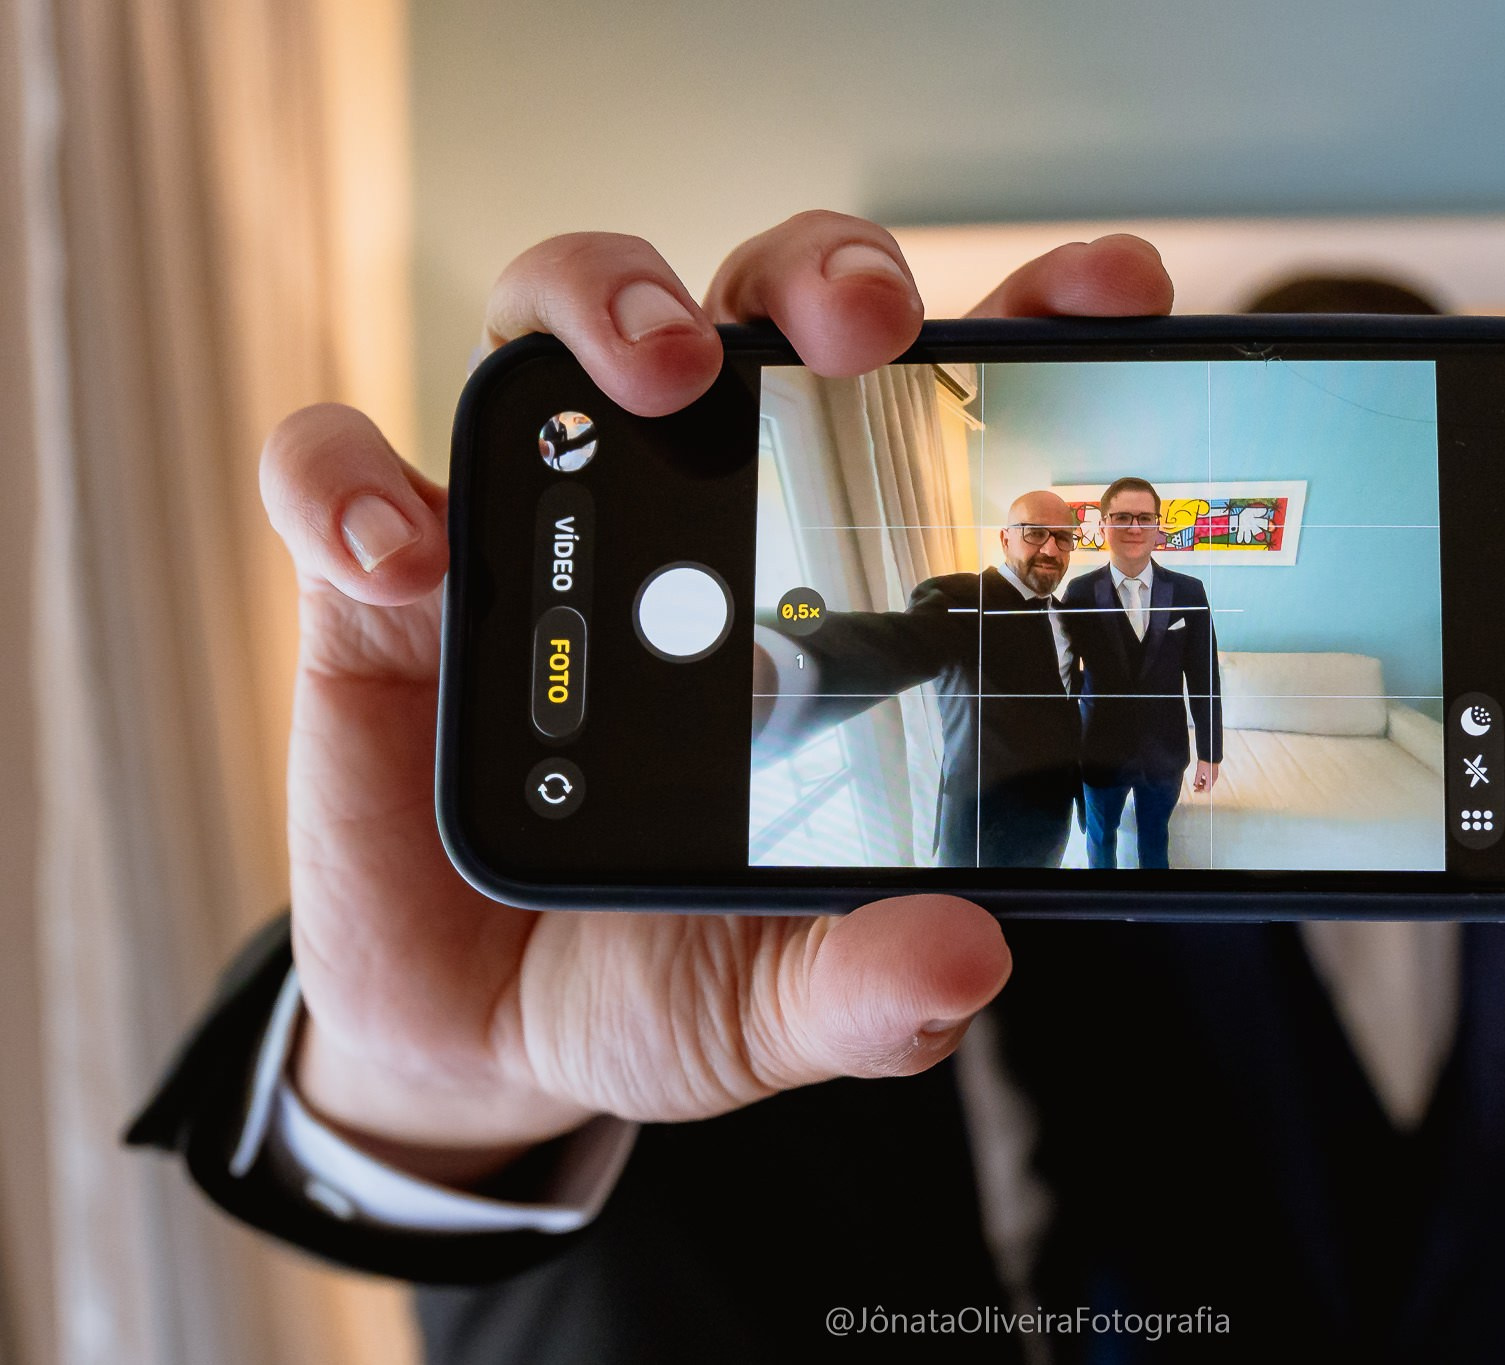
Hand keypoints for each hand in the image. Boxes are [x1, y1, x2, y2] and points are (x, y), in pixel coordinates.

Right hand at [262, 214, 1174, 1184]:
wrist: (484, 1040)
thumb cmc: (652, 977)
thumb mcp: (774, 999)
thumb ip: (864, 988)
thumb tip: (963, 958)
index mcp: (813, 577)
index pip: (924, 408)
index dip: (1021, 319)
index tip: (1109, 290)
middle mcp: (677, 516)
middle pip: (747, 303)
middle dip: (816, 274)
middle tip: (863, 330)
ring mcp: (528, 530)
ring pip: (549, 318)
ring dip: (604, 301)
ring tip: (652, 379)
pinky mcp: (377, 586)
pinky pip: (332, 473)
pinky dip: (352, 487)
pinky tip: (407, 560)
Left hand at [1191, 760, 1218, 792]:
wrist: (1210, 754)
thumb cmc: (1205, 761)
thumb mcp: (1199, 771)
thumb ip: (1197, 779)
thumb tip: (1196, 784)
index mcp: (1211, 779)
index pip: (1206, 789)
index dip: (1200, 790)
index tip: (1195, 789)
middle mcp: (1214, 778)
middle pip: (1208, 786)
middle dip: (1201, 786)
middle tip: (1195, 785)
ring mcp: (1215, 775)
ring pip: (1209, 782)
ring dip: (1203, 782)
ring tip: (1197, 779)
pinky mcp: (1215, 772)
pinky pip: (1210, 778)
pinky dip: (1205, 779)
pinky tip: (1202, 775)